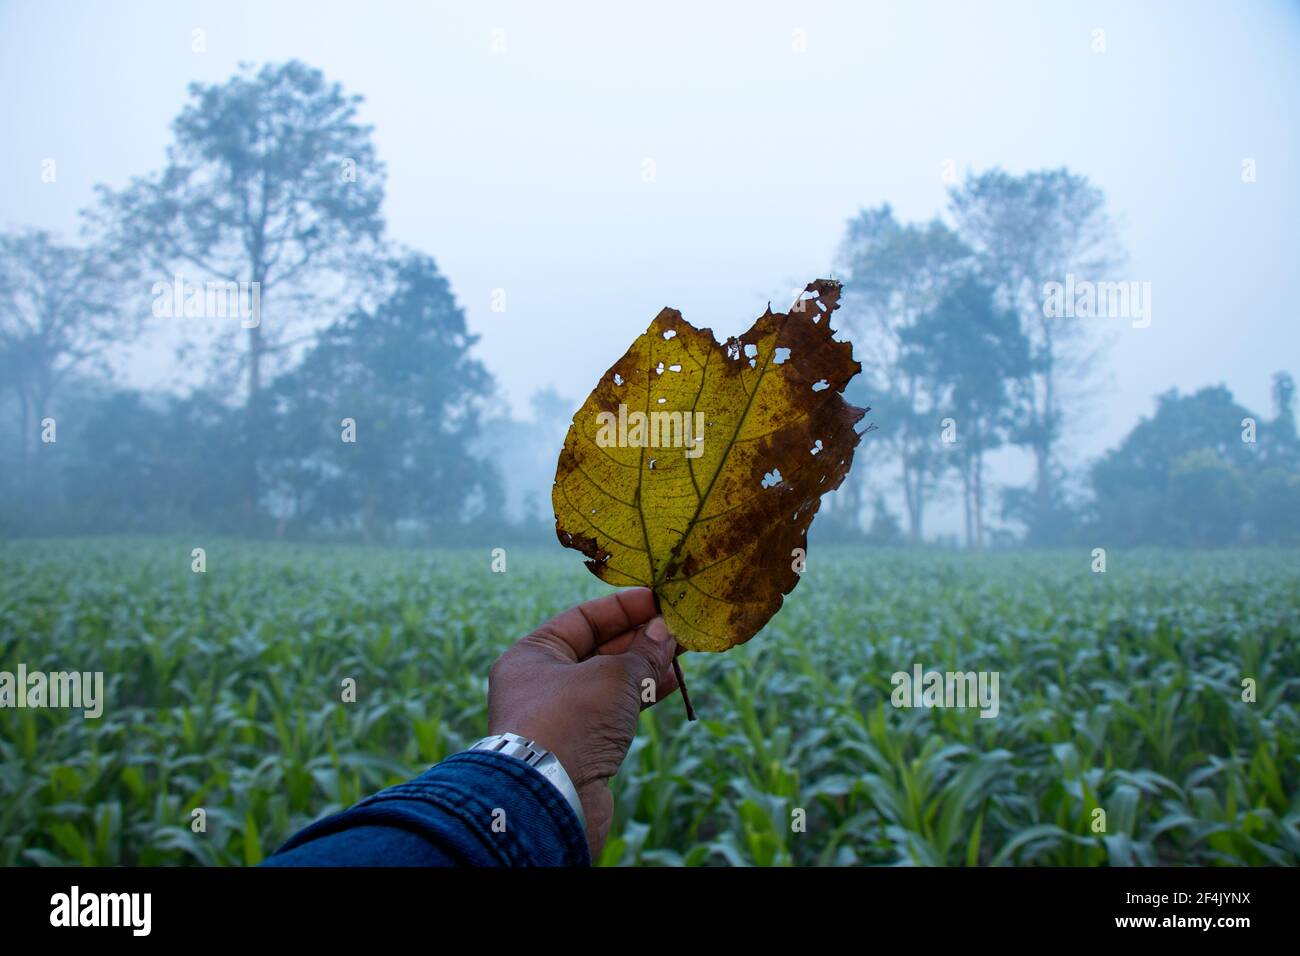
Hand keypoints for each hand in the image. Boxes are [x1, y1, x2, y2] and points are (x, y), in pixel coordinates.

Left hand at [487, 587, 679, 857]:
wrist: (548, 799)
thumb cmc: (571, 721)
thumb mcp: (613, 676)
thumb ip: (642, 653)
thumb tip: (664, 633)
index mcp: (532, 655)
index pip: (582, 618)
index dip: (622, 608)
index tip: (658, 600)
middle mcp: (540, 682)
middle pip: (597, 649)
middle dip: (639, 637)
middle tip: (678, 627)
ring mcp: (560, 716)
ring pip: (609, 681)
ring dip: (645, 666)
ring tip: (682, 652)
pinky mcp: (579, 745)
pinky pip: (613, 710)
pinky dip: (641, 695)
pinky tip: (671, 682)